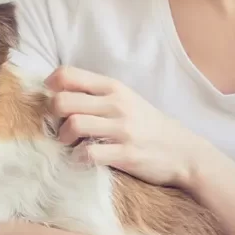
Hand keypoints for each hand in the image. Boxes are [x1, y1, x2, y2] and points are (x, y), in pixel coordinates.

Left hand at [45, 66, 213, 189]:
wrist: (183, 151)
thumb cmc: (148, 126)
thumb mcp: (127, 100)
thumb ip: (97, 95)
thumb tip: (59, 94)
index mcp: (113, 87)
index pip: (68, 74)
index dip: (51, 85)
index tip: (50, 98)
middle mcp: (116, 104)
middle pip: (63, 101)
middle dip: (53, 116)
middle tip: (59, 126)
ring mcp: (122, 129)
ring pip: (74, 125)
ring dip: (63, 138)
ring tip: (69, 144)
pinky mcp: (126, 154)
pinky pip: (89, 154)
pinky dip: (78, 159)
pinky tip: (83, 160)